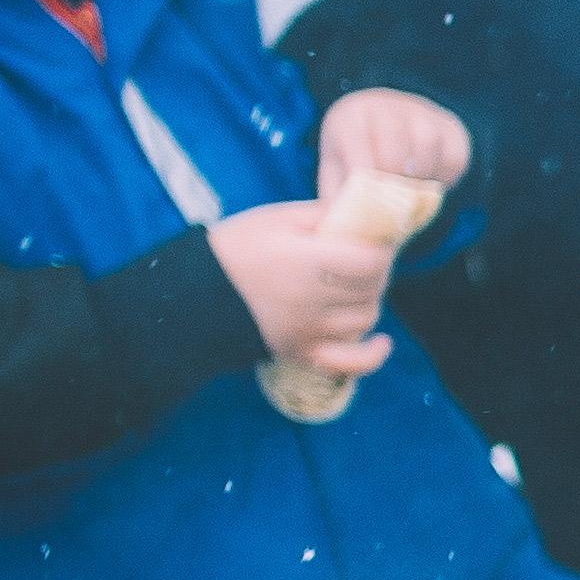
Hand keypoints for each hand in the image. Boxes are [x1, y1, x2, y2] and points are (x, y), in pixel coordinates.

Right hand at [212, 200, 394, 379]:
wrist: (197, 292)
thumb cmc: (238, 246)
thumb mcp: (279, 218)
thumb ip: (325, 216)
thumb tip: (365, 217)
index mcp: (309, 261)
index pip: (372, 261)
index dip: (380, 250)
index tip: (373, 242)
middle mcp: (315, 300)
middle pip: (372, 288)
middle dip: (375, 271)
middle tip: (360, 259)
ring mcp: (312, 330)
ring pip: (366, 318)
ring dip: (367, 300)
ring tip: (353, 287)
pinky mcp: (304, 352)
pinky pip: (351, 362)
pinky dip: (372, 355)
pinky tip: (382, 341)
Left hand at [317, 89, 469, 202]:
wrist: (387, 127)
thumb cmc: (358, 157)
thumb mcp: (339, 173)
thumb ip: (337, 199)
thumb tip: (340, 233)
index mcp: (350, 115)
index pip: (356, 142)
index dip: (365, 177)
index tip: (370, 202)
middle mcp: (385, 105)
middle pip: (394, 142)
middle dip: (395, 180)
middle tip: (394, 203)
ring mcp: (420, 111)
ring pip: (427, 143)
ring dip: (421, 177)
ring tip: (412, 195)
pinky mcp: (449, 126)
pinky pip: (453, 155)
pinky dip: (445, 177)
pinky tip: (431, 183)